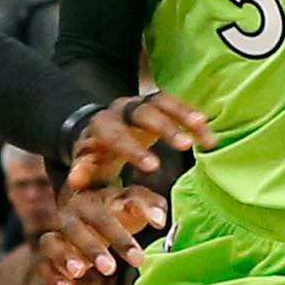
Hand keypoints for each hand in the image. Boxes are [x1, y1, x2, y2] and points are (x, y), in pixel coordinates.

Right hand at [41, 185, 167, 284]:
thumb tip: (160, 221)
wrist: (93, 213)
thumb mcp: (136, 203)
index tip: (139, 259)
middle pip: (76, 229)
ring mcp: (58, 234)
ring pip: (51, 242)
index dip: (120, 236)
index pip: (105, 215)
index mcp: (93, 199)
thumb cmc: (120, 209)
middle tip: (110, 269)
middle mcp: (71, 214)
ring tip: (79, 272)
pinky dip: (52, 275)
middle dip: (92, 248)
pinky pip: (42, 263)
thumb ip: (151, 206)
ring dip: (64, 257)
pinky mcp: (49, 254)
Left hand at [64, 91, 212, 193]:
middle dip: (164, 128)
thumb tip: (75, 183)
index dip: (134, 150)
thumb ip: (83, 173)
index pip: (116, 136)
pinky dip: (191, 116)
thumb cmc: (94, 155)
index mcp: (101, 127)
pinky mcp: (155, 102)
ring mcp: (139, 103)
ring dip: (183, 116)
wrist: (95, 128)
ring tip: (204, 132)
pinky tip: (208, 132)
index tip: (153, 166)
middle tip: (185, 145)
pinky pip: (175, 104)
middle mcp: (120, 110)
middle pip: (142, 113)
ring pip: (161, 103)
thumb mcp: (86, 165)